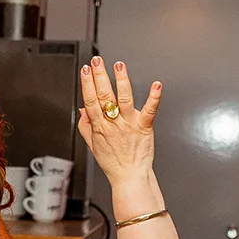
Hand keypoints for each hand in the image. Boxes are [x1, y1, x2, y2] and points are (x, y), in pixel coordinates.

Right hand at [76, 56, 161, 197]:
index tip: (85, 70)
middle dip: (99, 76)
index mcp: (100, 126)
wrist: (129, 177)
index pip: (90, 100)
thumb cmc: (113, 163)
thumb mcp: (93, 145)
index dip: (87, 84)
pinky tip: (156, 85)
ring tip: (119, 66)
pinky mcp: (144, 127)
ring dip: (121, 81)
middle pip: (104, 96)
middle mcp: (113, 123)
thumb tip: (82, 110)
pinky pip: (149, 110)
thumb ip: (86, 126)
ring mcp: (129, 124)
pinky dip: (153, 98)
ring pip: (124, 99)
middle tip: (97, 61)